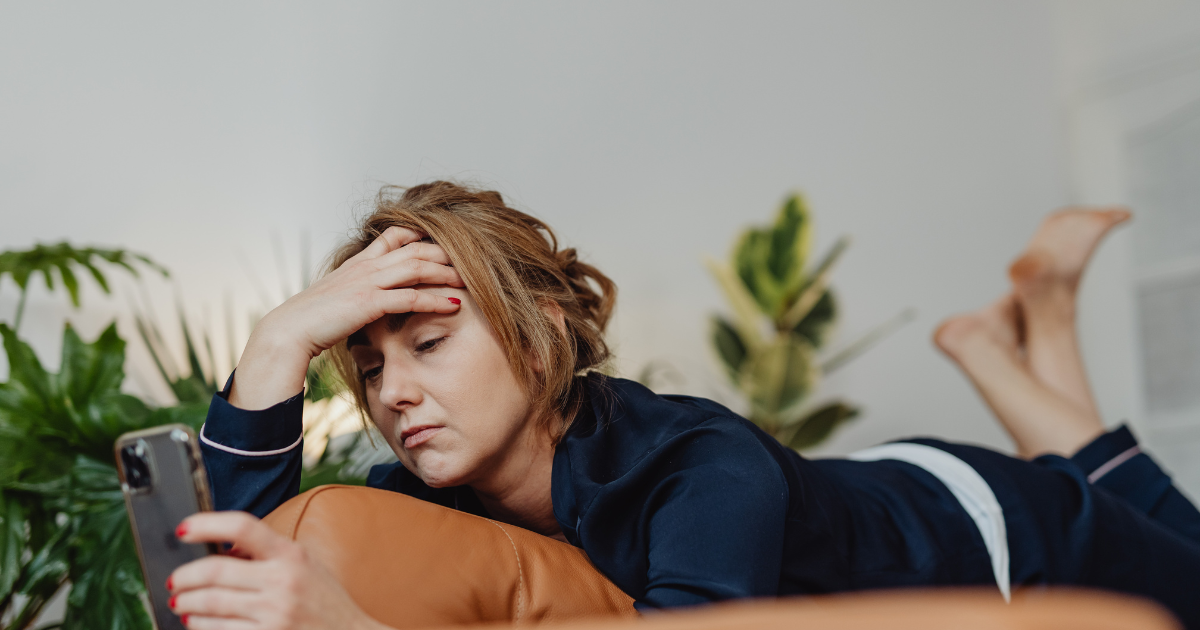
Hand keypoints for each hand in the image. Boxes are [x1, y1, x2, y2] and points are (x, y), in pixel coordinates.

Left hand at [168, 512, 385, 629]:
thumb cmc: (326, 601)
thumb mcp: (306, 565)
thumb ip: (270, 554)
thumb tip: (220, 550)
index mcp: (291, 554)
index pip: (242, 527)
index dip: (207, 524)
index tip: (183, 529)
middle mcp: (282, 581)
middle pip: (215, 571)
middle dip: (184, 576)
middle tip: (175, 580)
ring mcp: (274, 613)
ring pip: (211, 603)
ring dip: (186, 602)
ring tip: (179, 602)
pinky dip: (199, 625)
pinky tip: (195, 622)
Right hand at [230, 226, 462, 408]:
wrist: (287, 332)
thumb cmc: (311, 321)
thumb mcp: (337, 299)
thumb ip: (357, 292)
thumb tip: (368, 301)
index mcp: (359, 263)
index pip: (394, 235)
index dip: (421, 235)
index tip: (443, 242)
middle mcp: (365, 266)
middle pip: (414, 248)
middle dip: (445, 253)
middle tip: (471, 261)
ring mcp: (367, 282)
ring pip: (417, 267)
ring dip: (447, 273)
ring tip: (471, 279)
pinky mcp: (368, 302)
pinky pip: (410, 296)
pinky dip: (435, 299)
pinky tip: (455, 304)